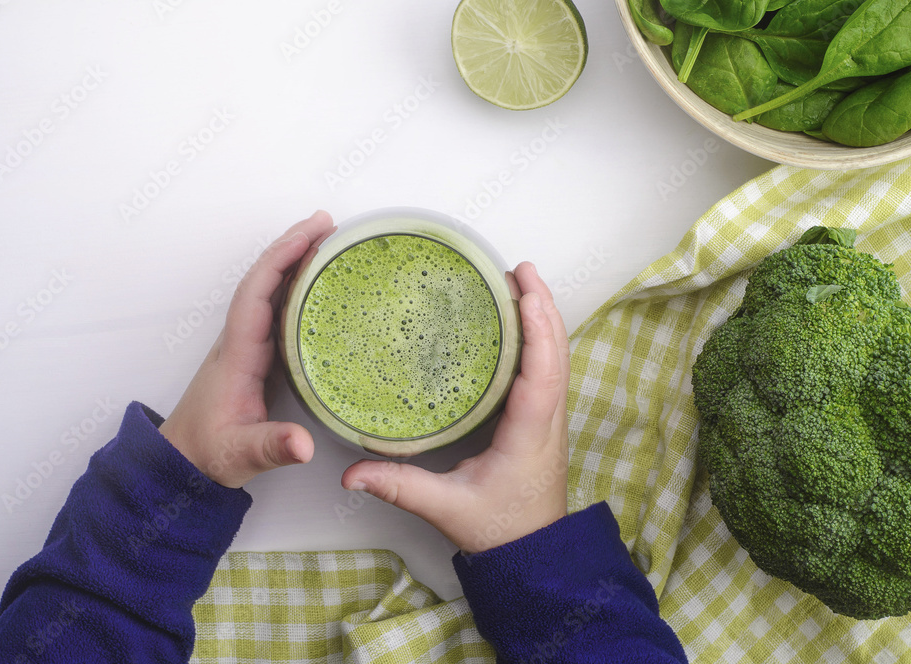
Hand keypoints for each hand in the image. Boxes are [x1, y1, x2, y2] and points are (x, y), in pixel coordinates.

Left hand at [159, 210, 335, 488]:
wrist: (183, 460)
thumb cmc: (208, 454)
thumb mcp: (240, 455)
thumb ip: (272, 448)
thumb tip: (306, 446)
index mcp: (238, 353)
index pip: (257, 293)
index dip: (282, 261)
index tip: (310, 236)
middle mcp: (240, 339)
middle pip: (263, 279)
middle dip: (292, 246)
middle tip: (328, 222)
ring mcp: (247, 344)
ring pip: (268, 288)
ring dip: (294, 260)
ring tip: (328, 238)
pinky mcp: (256, 354)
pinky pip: (276, 306)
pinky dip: (295, 285)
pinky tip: (317, 281)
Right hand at [341, 262, 569, 552]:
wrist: (532, 552)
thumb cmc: (499, 530)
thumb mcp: (446, 508)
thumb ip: (400, 486)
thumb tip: (353, 473)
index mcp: (528, 434)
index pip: (541, 373)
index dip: (537, 329)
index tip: (526, 291)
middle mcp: (546, 420)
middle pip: (557, 352)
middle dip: (542, 306)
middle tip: (518, 269)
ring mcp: (549, 418)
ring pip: (557, 357)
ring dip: (544, 317)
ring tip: (520, 282)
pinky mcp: (542, 419)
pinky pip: (548, 368)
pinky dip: (540, 337)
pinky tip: (520, 322)